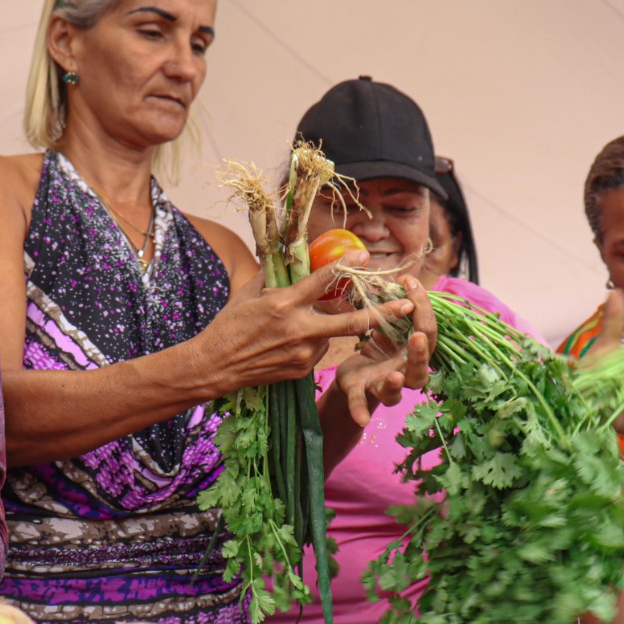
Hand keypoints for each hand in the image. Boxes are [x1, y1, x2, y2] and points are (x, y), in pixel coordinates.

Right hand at [199, 256, 419, 391]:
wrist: (216, 365)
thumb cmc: (228, 324)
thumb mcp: (248, 292)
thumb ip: (274, 274)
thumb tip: (289, 254)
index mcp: (284, 304)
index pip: (322, 282)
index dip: (346, 266)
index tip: (365, 256)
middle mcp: (298, 329)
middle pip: (351, 321)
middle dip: (383, 313)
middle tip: (408, 304)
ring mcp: (303, 353)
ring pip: (331, 335)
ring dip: (327, 325)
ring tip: (296, 325)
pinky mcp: (302, 370)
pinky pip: (319, 351)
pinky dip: (313, 342)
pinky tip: (289, 342)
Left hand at [329, 275, 435, 426]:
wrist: (354, 373)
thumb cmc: (378, 346)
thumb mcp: (387, 325)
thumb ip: (395, 308)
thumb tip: (404, 277)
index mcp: (414, 351)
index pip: (427, 330)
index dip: (423, 307)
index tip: (409, 282)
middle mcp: (405, 371)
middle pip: (421, 366)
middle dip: (421, 352)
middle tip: (417, 335)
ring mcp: (385, 386)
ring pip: (398, 391)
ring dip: (396, 384)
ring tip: (395, 376)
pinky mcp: (362, 393)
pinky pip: (361, 404)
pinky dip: (360, 411)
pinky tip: (360, 419)